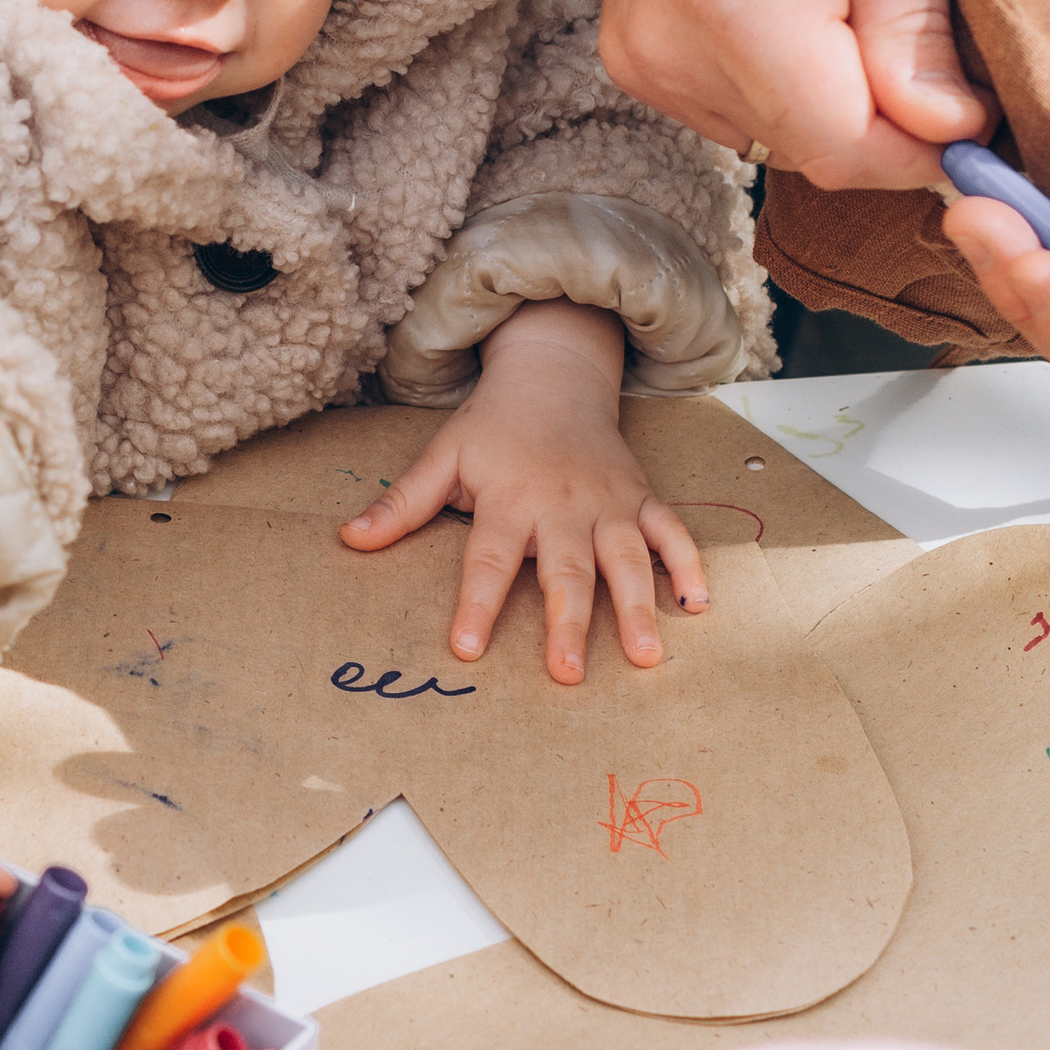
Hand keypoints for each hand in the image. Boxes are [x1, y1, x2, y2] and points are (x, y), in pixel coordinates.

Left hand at [338, 300, 706, 676]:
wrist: (553, 376)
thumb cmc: (494, 428)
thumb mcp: (443, 456)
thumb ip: (403, 503)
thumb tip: (350, 539)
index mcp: (509, 499)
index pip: (488, 559)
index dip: (476, 603)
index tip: (467, 648)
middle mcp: (562, 504)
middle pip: (565, 569)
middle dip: (568, 622)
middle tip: (568, 673)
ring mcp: (608, 502)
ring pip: (627, 558)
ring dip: (639, 606)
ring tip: (646, 655)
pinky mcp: (641, 498)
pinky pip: (672, 532)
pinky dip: (689, 565)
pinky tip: (699, 606)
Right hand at [564, 0, 986, 184]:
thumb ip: (918, 18)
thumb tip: (944, 130)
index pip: (846, 145)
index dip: (932, 138)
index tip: (978, 90)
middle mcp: (662, 42)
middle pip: (818, 148)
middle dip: (894, 108)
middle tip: (923, 12)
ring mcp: (641, 57)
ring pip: (787, 139)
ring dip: (847, 92)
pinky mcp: (640, 59)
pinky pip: (750, 113)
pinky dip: (803, 78)